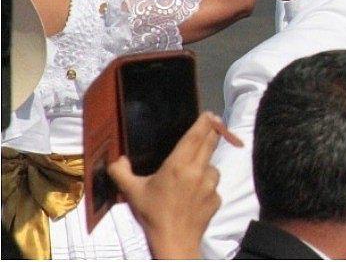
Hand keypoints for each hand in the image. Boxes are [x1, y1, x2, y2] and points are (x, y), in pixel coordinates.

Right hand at [108, 112, 241, 258]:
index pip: (195, 137)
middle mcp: (198, 171)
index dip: (204, 123)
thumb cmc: (152, 214)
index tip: (210, 114)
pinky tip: (194, 196)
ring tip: (191, 177)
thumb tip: (118, 159)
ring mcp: (211, 185)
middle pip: (209, 144)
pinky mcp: (218, 198)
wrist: (174, 240)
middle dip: (213, 132)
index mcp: (179, 165)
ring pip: (212, 167)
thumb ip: (121, 172)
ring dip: (205, 166)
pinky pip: (213, 186)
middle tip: (214, 123)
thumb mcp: (132, 192)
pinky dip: (206, 186)